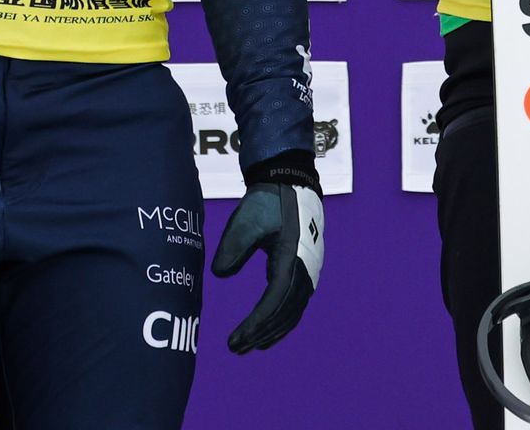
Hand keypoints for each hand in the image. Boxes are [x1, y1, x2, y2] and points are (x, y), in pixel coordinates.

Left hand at [211, 170, 323, 352]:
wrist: (290, 182)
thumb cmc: (268, 201)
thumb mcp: (245, 220)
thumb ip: (233, 247)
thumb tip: (220, 274)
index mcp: (292, 256)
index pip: (275, 300)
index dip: (256, 323)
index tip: (236, 338)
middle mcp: (306, 268)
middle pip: (286, 311)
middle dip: (261, 333)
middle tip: (236, 348)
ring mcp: (309, 270)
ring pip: (293, 311)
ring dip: (271, 331)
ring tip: (248, 346)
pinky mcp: (305, 269)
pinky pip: (296, 303)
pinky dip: (281, 322)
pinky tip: (267, 334)